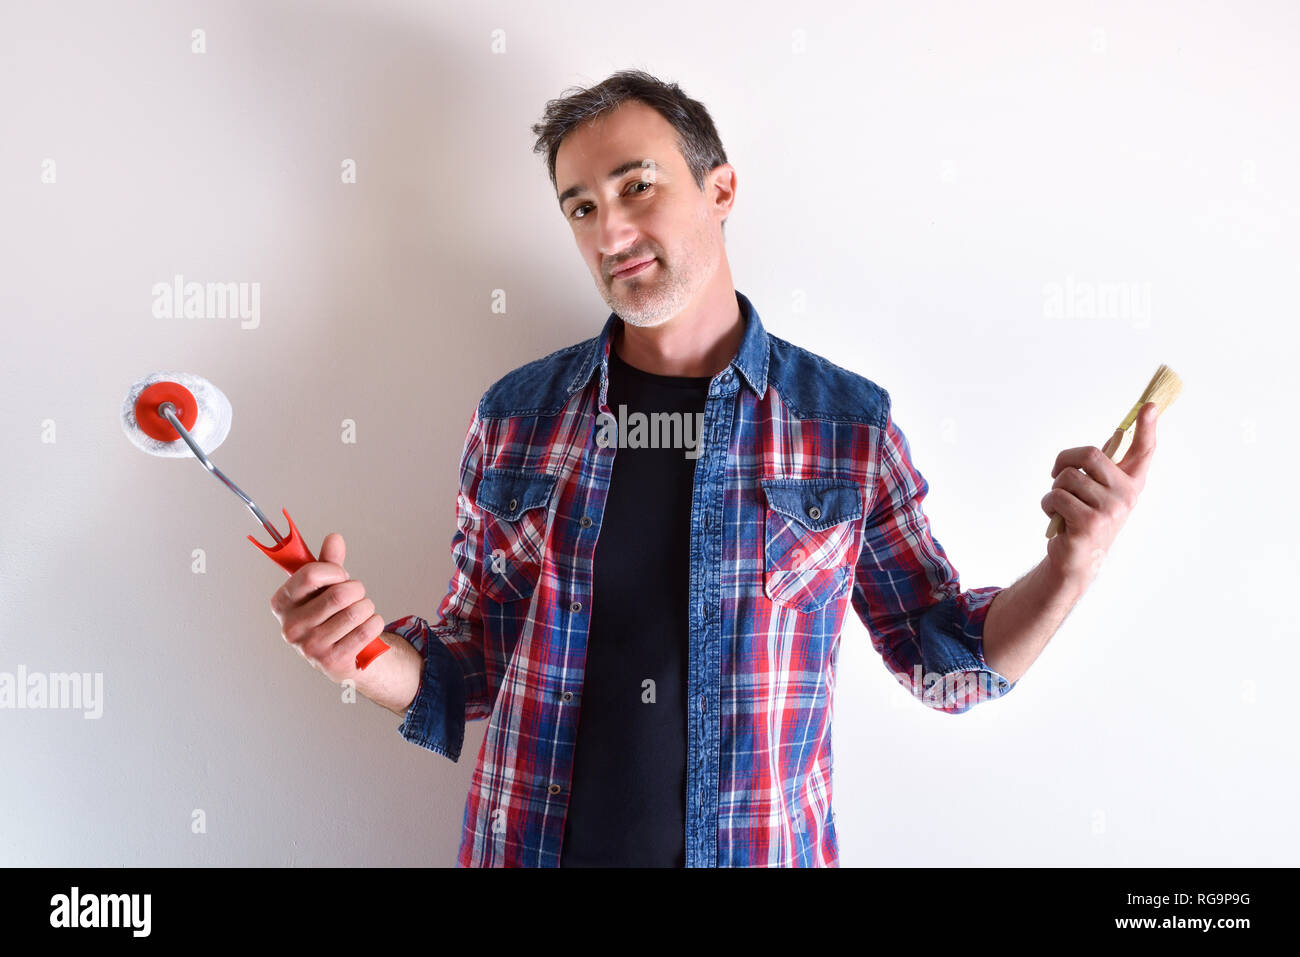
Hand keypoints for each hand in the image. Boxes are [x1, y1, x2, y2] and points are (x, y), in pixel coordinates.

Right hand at [269, 533, 385, 682]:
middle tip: (356, 595)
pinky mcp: (331, 661)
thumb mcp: (325, 586)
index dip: (334, 571)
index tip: (341, 575)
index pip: (310, 575)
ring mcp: (310, 647)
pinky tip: (368, 625)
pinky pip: (366, 630)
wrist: (342, 654)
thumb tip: (334, 538)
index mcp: (282, 603)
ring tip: (361, 612)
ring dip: (367, 607)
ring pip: (355, 612)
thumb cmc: (329, 615)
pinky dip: (375, 623)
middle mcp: (290, 627)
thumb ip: (329, 562)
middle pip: (338, 594)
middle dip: (357, 589)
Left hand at [1042, 401, 1158, 586]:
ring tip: (1061, 506)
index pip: (1143, 451)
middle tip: (1056, 472)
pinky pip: (1056, 498)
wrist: (1077, 558)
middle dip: (1064, 460)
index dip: (1146, 428)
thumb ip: (1105, 467)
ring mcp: (1110, 510)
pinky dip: (1048, 505)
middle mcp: (1126, 495)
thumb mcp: (1099, 491)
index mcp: (1131, 483)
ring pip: (1067, 478)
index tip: (1149, 406)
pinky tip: (1056, 518)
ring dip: (1053, 490)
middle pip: (1090, 454)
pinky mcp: (1090, 524)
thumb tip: (1119, 434)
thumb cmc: (1085, 517)